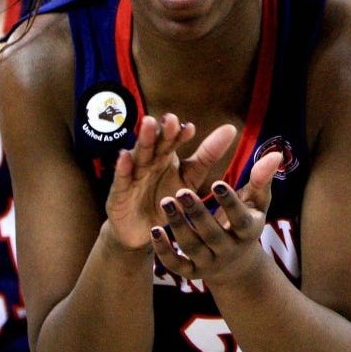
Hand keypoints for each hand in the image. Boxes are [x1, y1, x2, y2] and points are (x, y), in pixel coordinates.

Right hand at [103, 114, 199, 248]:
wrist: (145, 231)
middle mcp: (149, 161)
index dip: (180, 134)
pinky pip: (122, 179)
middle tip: (170, 119)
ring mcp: (133, 175)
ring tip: (148, 124)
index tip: (190, 128)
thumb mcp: (190, 179)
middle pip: (156, 144)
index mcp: (166, 156)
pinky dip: (122, 168)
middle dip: (162, 131)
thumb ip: (207, 155)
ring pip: (139, 156)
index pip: (173, 141)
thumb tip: (231, 128)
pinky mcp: (119, 193)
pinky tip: (124, 156)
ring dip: (143, 140)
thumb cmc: (168, 200)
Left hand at [152, 146, 282, 284]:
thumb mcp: (256, 203)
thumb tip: (276, 154)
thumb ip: (261, 179)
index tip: (216, 183)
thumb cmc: (245, 221)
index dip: (229, 203)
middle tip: (181, 191)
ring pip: (192, 247)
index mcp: (248, 231)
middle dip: (197, 214)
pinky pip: (176, 264)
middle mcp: (229, 250)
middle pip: (212, 234)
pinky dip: (164, 251)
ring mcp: (209, 263)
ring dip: (179, 226)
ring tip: (165, 202)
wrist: (235, 264)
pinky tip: (155, 230)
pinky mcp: (191, 273)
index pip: (240, 219)